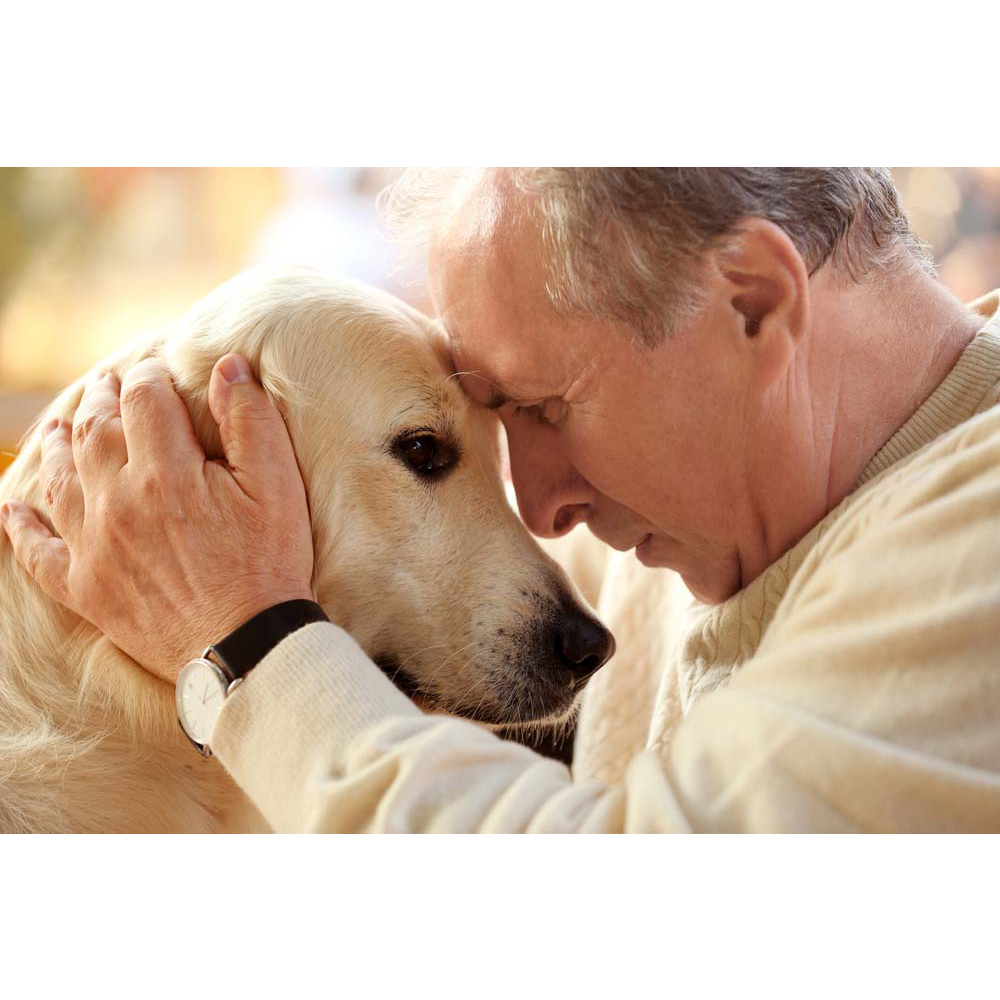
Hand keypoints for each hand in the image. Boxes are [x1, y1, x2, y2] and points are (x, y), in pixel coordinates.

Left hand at [0, 354, 314, 683]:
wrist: (245, 646)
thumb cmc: (269, 563)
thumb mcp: (277, 485)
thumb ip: (250, 421)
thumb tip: (227, 366)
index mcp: (166, 472)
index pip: (145, 400)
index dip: (150, 377)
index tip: (157, 371)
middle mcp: (118, 502)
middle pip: (95, 432)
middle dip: (101, 400)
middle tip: (106, 384)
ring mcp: (95, 547)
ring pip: (60, 480)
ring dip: (57, 446)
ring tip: (59, 427)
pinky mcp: (86, 589)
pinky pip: (39, 553)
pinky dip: (21, 529)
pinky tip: (11, 510)